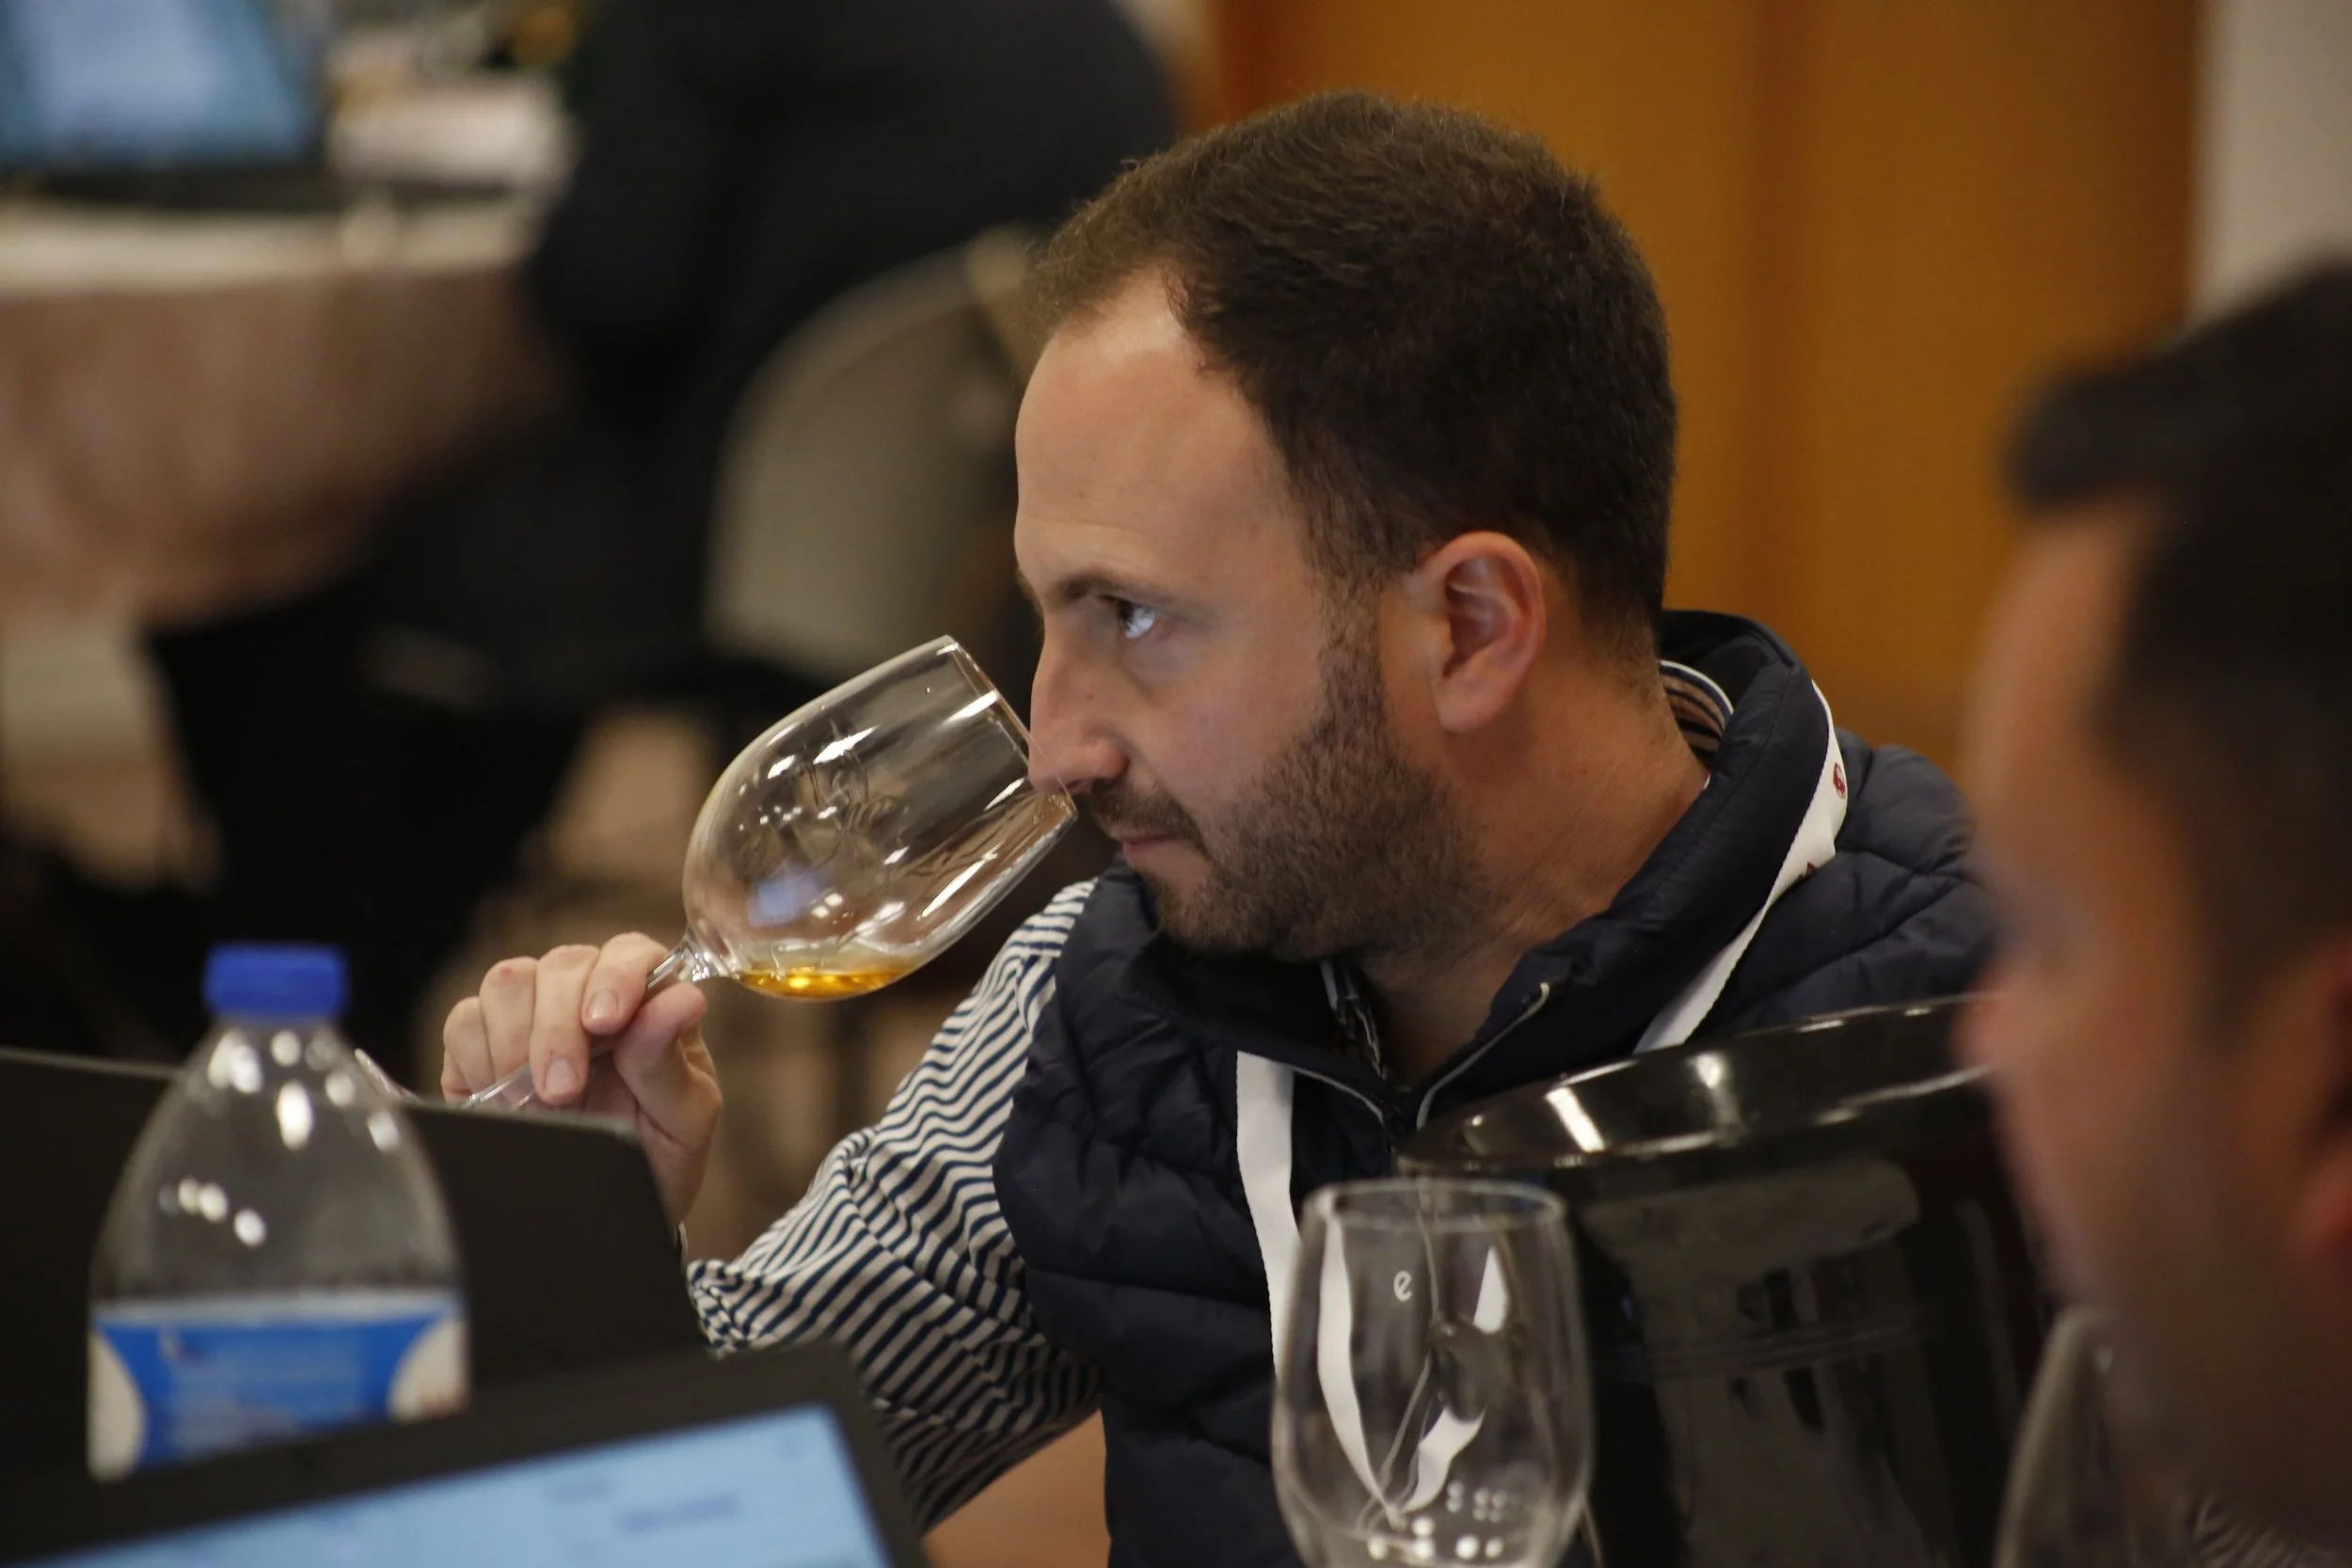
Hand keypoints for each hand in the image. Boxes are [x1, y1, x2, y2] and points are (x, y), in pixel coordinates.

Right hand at [441, 936, 719, 1228]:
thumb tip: (682, 1001)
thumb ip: (672, 1062)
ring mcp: (534, 1013)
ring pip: (509, 981)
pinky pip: (465, 1020)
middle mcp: (589, 995)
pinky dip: (478, 1058)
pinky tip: (504, 1100)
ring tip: (537, 1101)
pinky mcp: (482, 1043)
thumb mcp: (682, 1121)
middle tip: (564, 1090)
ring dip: (517, 1040)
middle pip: (563, 965)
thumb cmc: (656, 1155)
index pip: (633, 953)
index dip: (617, 976)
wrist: (604, 1205)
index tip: (605, 1021)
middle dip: (559, 1027)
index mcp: (649, 1003)